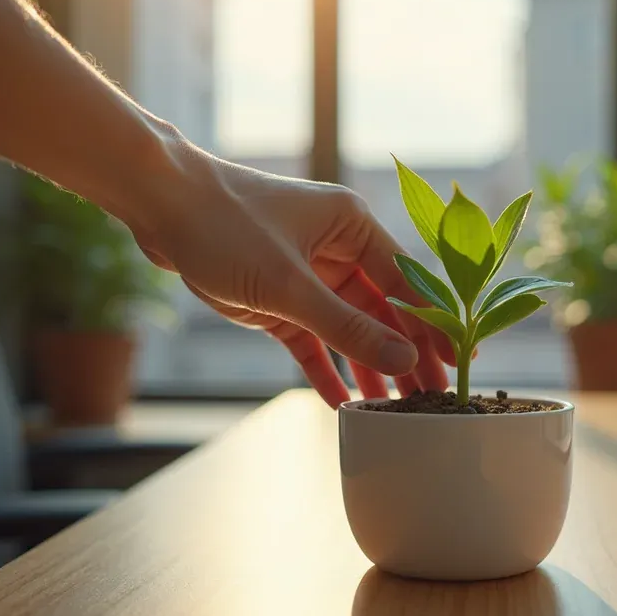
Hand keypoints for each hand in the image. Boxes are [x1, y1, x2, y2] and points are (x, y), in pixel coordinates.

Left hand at [131, 139, 452, 406]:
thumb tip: (404, 360)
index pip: (409, 284)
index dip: (433, 328)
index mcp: (354, 226)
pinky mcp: (276, 296)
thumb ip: (349, 328)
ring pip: (347, 328)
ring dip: (366, 367)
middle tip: (428, 401)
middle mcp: (338, 247)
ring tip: (391, 411)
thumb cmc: (226, 224)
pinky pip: (310, 338)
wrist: (159, 204)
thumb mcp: (290, 286)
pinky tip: (339, 401)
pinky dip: (323, 366)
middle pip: (382, 311)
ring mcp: (307, 273)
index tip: (457, 366)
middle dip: (403, 356)